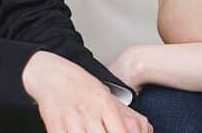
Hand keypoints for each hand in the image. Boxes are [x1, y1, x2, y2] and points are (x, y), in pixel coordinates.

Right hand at [22, 50, 151, 132]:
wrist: (53, 75)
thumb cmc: (84, 88)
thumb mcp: (109, 98)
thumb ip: (129, 117)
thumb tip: (148, 131)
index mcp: (106, 105)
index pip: (122, 131)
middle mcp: (90, 113)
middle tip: (106, 132)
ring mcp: (71, 120)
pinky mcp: (55, 125)